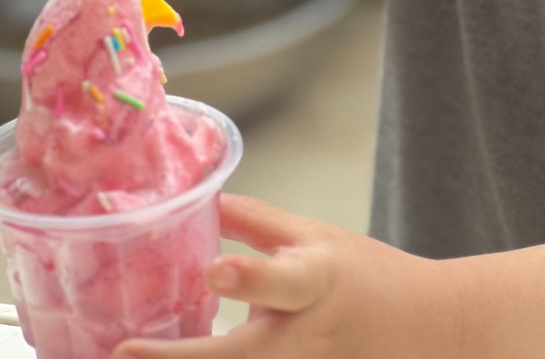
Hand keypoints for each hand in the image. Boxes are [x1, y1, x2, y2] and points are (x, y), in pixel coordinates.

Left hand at [112, 194, 471, 358]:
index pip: (280, 282)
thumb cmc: (365, 274)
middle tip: (122, 352)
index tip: (212, 271)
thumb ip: (261, 224)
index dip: (248, 278)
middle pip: (239, 356)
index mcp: (313, 282)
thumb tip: (209, 201)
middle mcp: (303, 336)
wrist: (421, 327)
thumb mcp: (316, 236)